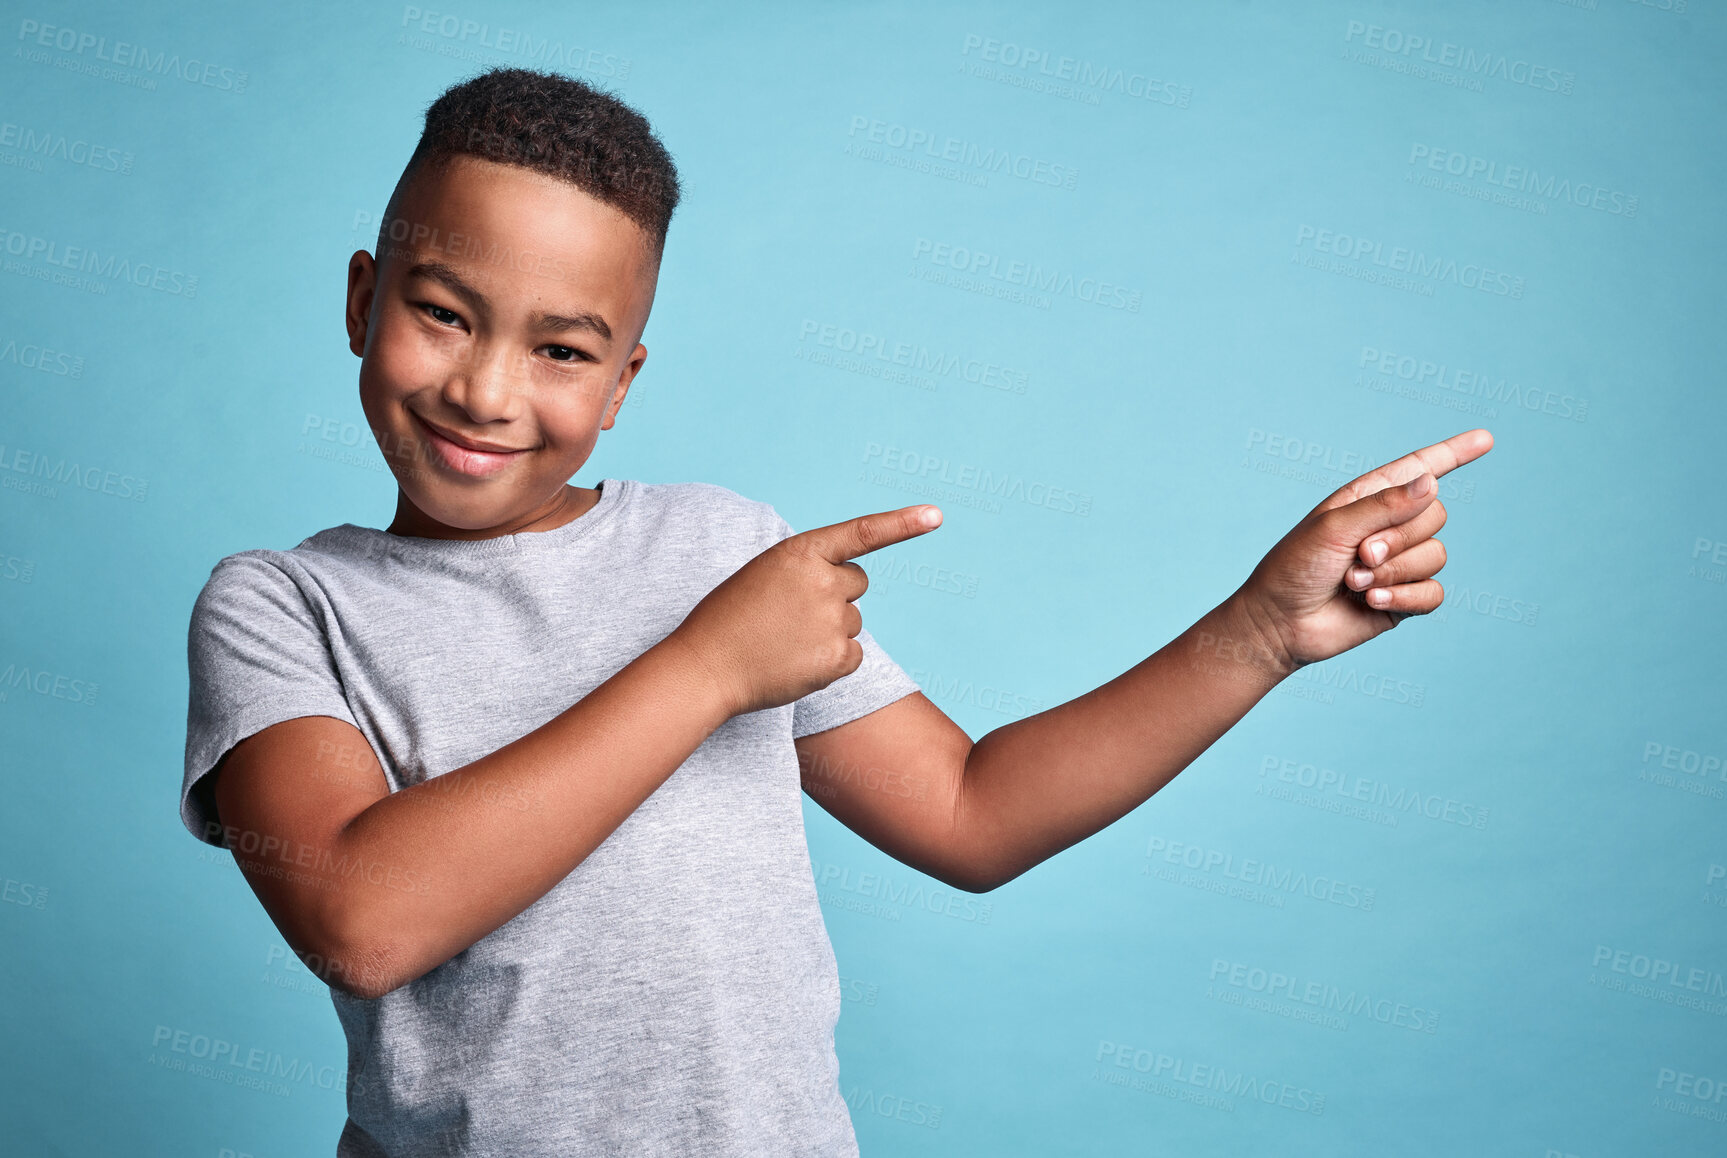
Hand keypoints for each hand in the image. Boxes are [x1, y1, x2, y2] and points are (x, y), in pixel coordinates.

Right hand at [670, 503, 943, 716]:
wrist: (706, 667)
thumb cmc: (728, 619)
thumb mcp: (764, 576)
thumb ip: (806, 572)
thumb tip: (846, 593)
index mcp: (801, 552)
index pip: (863, 534)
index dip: (903, 524)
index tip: (937, 515)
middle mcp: (823, 581)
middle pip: (857, 585)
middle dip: (835, 597)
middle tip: (792, 615)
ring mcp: (832, 620)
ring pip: (852, 622)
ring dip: (828, 631)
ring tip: (785, 641)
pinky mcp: (837, 658)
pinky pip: (852, 654)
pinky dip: (831, 661)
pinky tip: (797, 663)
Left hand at [1235, 428, 1494, 670]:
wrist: (1279, 622)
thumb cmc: (1294, 567)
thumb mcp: (1333, 527)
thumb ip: (1384, 506)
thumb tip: (1432, 482)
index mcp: (1370, 498)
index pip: (1420, 469)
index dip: (1454, 453)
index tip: (1486, 438)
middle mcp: (1390, 527)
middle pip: (1435, 515)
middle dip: (1398, 538)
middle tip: (1358, 555)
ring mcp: (1400, 564)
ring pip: (1436, 556)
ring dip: (1394, 571)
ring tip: (1354, 582)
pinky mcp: (1405, 600)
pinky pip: (1434, 593)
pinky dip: (1405, 597)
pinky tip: (1371, 602)